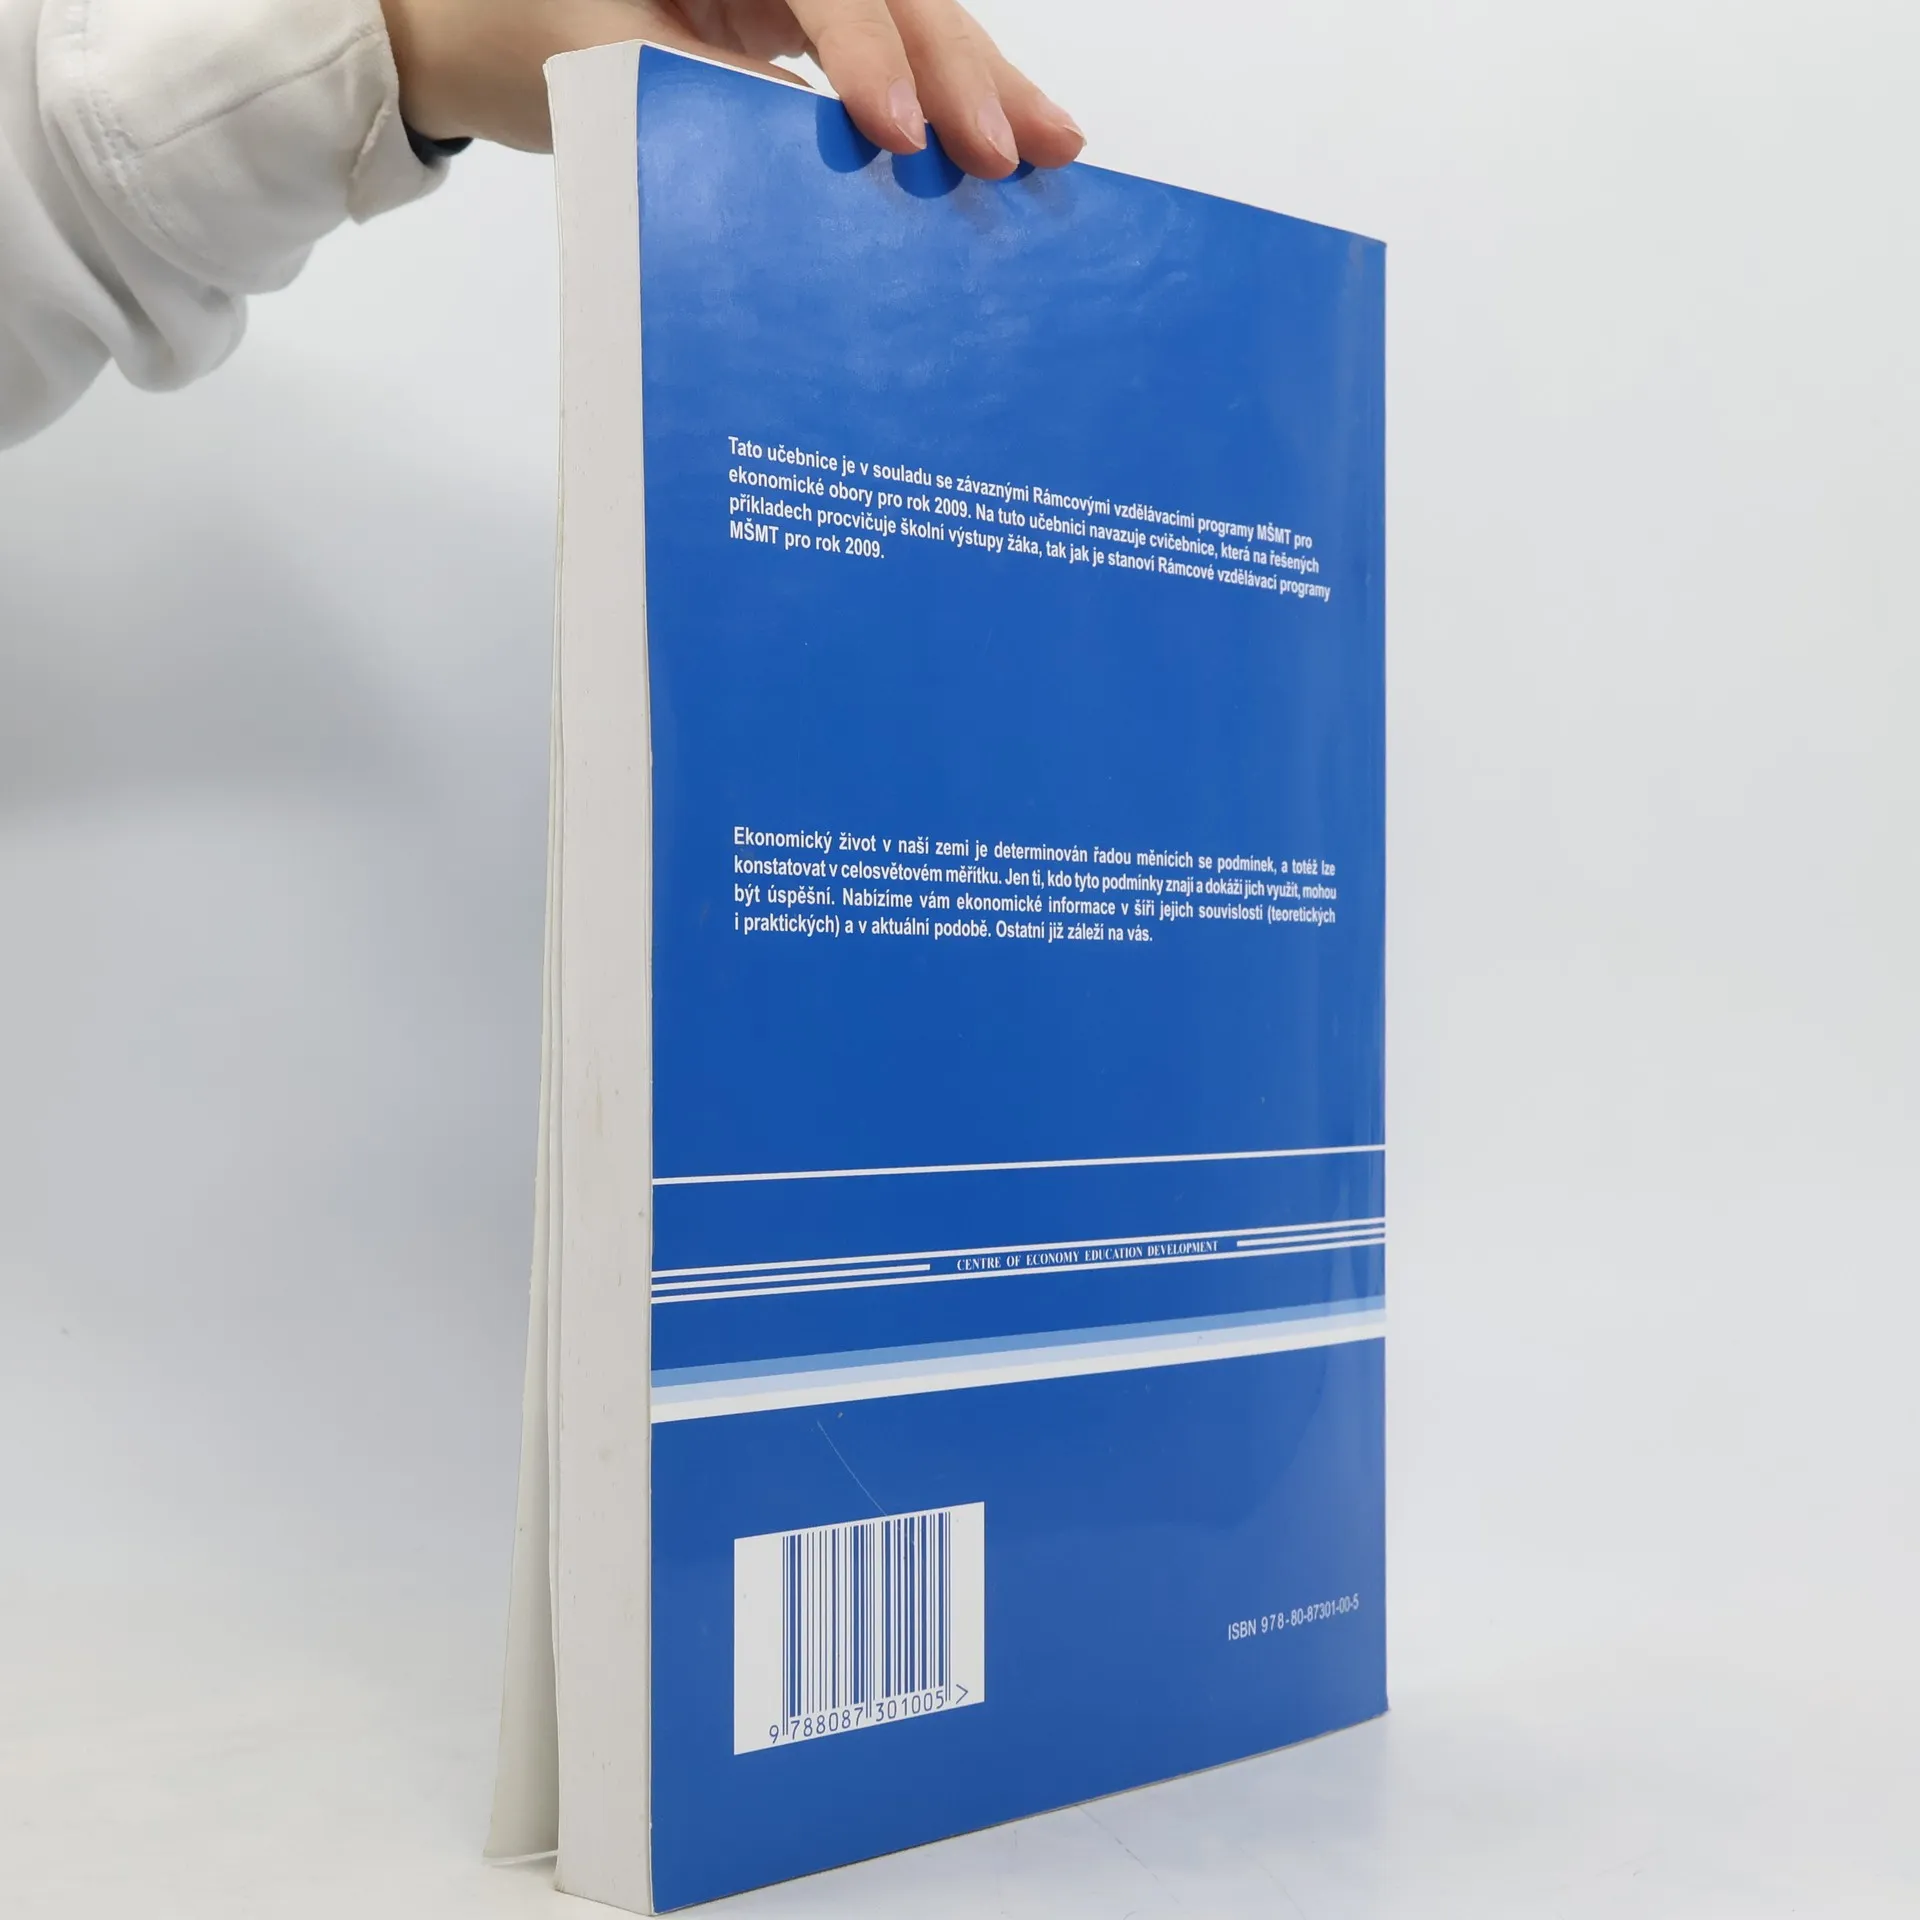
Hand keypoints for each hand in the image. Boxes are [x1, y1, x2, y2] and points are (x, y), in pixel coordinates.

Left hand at [380, 0, 1083, 176]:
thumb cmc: (512, 39)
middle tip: (1028, 147)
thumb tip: (828, 161)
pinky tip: (998, 136)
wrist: (458, 32)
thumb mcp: (612, 72)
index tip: (899, 133)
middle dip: (964, 65)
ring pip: (908, 10)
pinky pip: (886, 46)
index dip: (866, 51)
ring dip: (981, 79)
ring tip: (1052, 145)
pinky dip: (943, 94)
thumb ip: (719, 102)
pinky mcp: (794, 14)